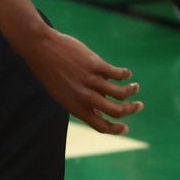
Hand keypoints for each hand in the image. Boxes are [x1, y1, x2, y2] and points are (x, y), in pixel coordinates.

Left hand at [21, 28, 141, 134]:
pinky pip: (118, 74)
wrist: (41, 50)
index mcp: (75, 107)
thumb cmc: (50, 72)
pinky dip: (125, 75)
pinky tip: (126, 73)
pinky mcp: (96, 65)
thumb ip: (80, 103)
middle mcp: (84, 97)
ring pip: (121, 93)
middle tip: (139, 105)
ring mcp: (90, 81)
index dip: (116, 129)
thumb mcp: (61, 94)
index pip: (100, 126)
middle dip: (131, 110)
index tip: (126, 127)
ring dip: (132, 91)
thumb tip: (99, 111)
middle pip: (116, 111)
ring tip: (135, 87)